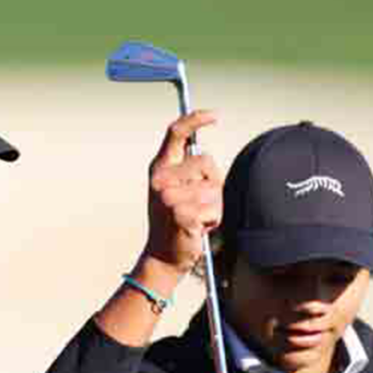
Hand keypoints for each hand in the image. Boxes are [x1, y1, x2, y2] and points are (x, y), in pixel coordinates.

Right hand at [145, 110, 223, 275]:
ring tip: (196, 217)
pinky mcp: (182, 214)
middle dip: (213, 181)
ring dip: (214, 205)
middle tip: (198, 202)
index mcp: (159, 168)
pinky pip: (214, 209)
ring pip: (214, 188)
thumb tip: (205, 152)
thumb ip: (186, 169)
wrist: (162, 256)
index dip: (195, 119)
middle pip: (207, 161)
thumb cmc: (174, 221)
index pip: (175, 133)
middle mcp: (161, 179)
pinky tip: (197, 228)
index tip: (214, 116)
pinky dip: (213, 220)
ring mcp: (169, 197)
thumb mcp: (174, 189)